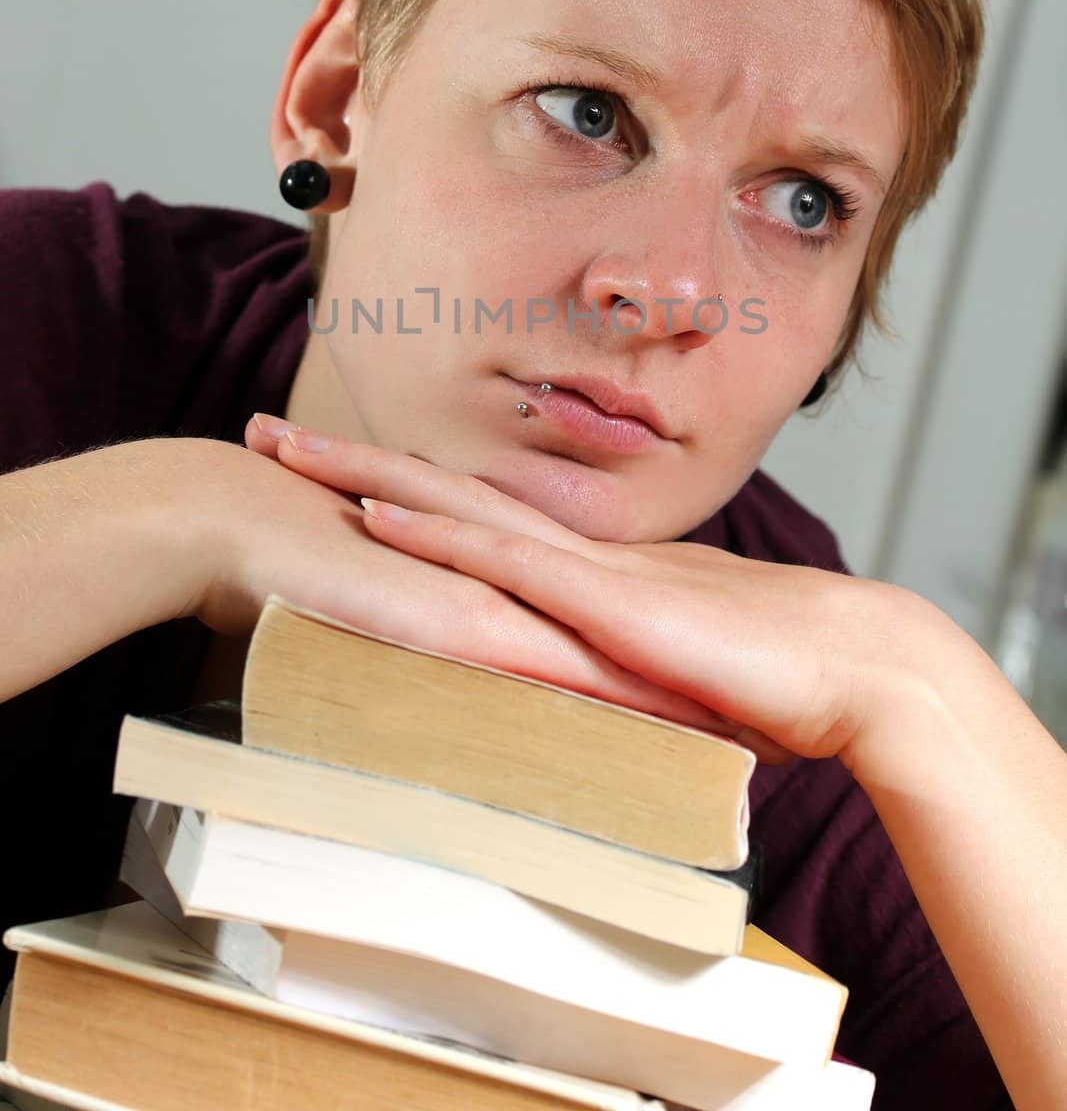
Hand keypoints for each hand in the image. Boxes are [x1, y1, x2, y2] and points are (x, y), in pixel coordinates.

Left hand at [250, 415, 952, 767]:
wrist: (856, 670)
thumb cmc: (783, 683)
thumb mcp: (675, 680)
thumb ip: (622, 680)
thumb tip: (587, 708)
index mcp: (586, 572)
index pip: (476, 521)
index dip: (403, 494)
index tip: (335, 480)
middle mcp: (573, 554)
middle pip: (442, 491)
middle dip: (353, 462)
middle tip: (274, 436)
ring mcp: (584, 571)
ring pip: (453, 506)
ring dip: (365, 477)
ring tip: (289, 450)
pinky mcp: (603, 602)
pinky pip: (501, 561)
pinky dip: (434, 533)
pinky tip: (375, 514)